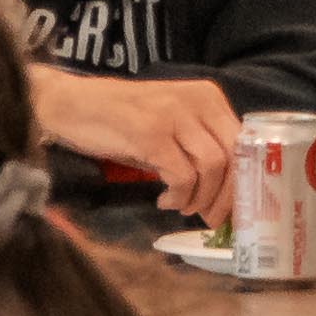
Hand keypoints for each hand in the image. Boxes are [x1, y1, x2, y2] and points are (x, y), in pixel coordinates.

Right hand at [31, 61, 244, 196]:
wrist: (71, 104)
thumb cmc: (119, 119)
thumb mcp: (168, 124)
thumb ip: (197, 143)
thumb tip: (225, 188)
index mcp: (208, 97)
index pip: (244, 142)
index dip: (244, 180)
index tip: (235, 206)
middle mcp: (197, 101)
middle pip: (233, 157)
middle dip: (227, 196)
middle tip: (211, 217)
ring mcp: (174, 116)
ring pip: (212, 168)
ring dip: (200, 198)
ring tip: (183, 207)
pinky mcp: (150, 134)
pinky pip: (181, 175)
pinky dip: (179, 196)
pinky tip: (165, 199)